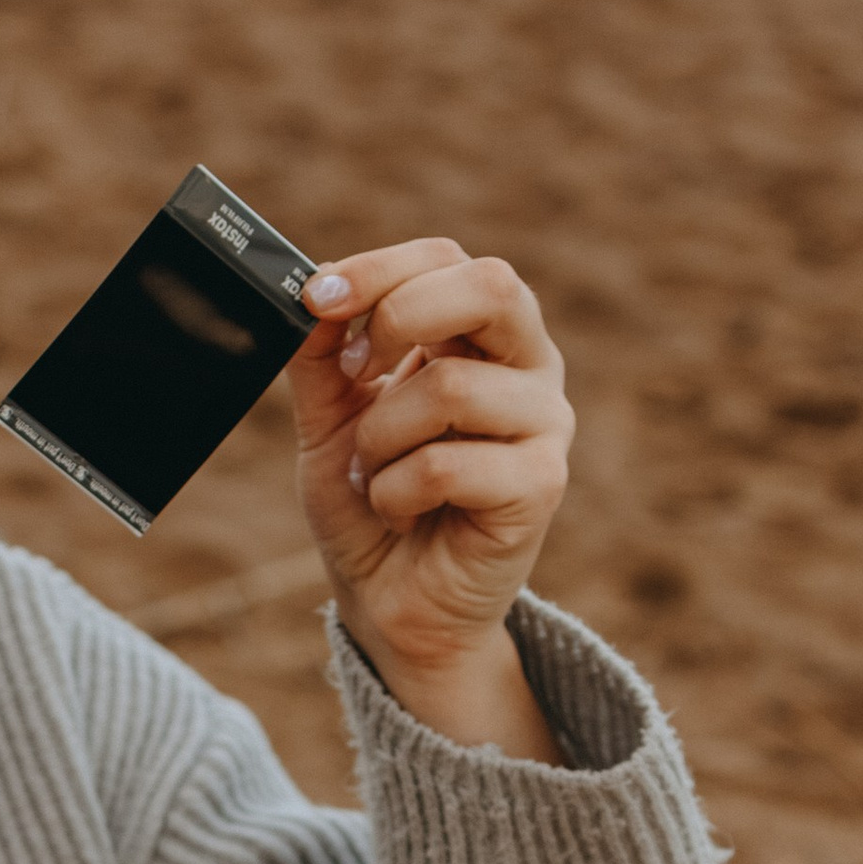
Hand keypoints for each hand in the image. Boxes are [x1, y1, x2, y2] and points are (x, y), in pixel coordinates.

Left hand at [287, 239, 574, 758]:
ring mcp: (545, 425)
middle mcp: (528, 367)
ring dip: (379, 437)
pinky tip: (403, 512)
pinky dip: (395, 491)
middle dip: (401, 317)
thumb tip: (316, 292)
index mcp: (482, 335)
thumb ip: (323, 354)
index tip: (317, 300)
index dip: (379, 270)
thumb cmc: (372, 502)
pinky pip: (445, 464)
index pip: (448, 259)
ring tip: (375, 475)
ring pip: (448, 387)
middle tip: (355, 372)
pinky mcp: (542, 486)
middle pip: (492, 285)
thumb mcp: (331, 417)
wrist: (391, 604)